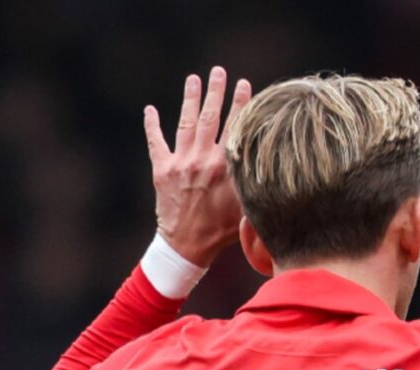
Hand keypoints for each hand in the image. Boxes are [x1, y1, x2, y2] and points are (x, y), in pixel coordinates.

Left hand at [145, 66, 250, 266]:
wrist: (186, 248)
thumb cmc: (220, 232)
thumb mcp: (244, 207)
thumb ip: (252, 182)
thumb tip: (269, 163)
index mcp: (224, 167)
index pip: (235, 126)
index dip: (241, 103)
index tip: (245, 83)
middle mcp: (202, 159)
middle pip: (210, 117)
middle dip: (215, 91)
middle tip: (218, 71)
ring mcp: (180, 163)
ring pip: (186, 122)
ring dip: (190, 98)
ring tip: (193, 78)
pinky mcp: (161, 170)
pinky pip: (156, 142)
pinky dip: (152, 125)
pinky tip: (150, 109)